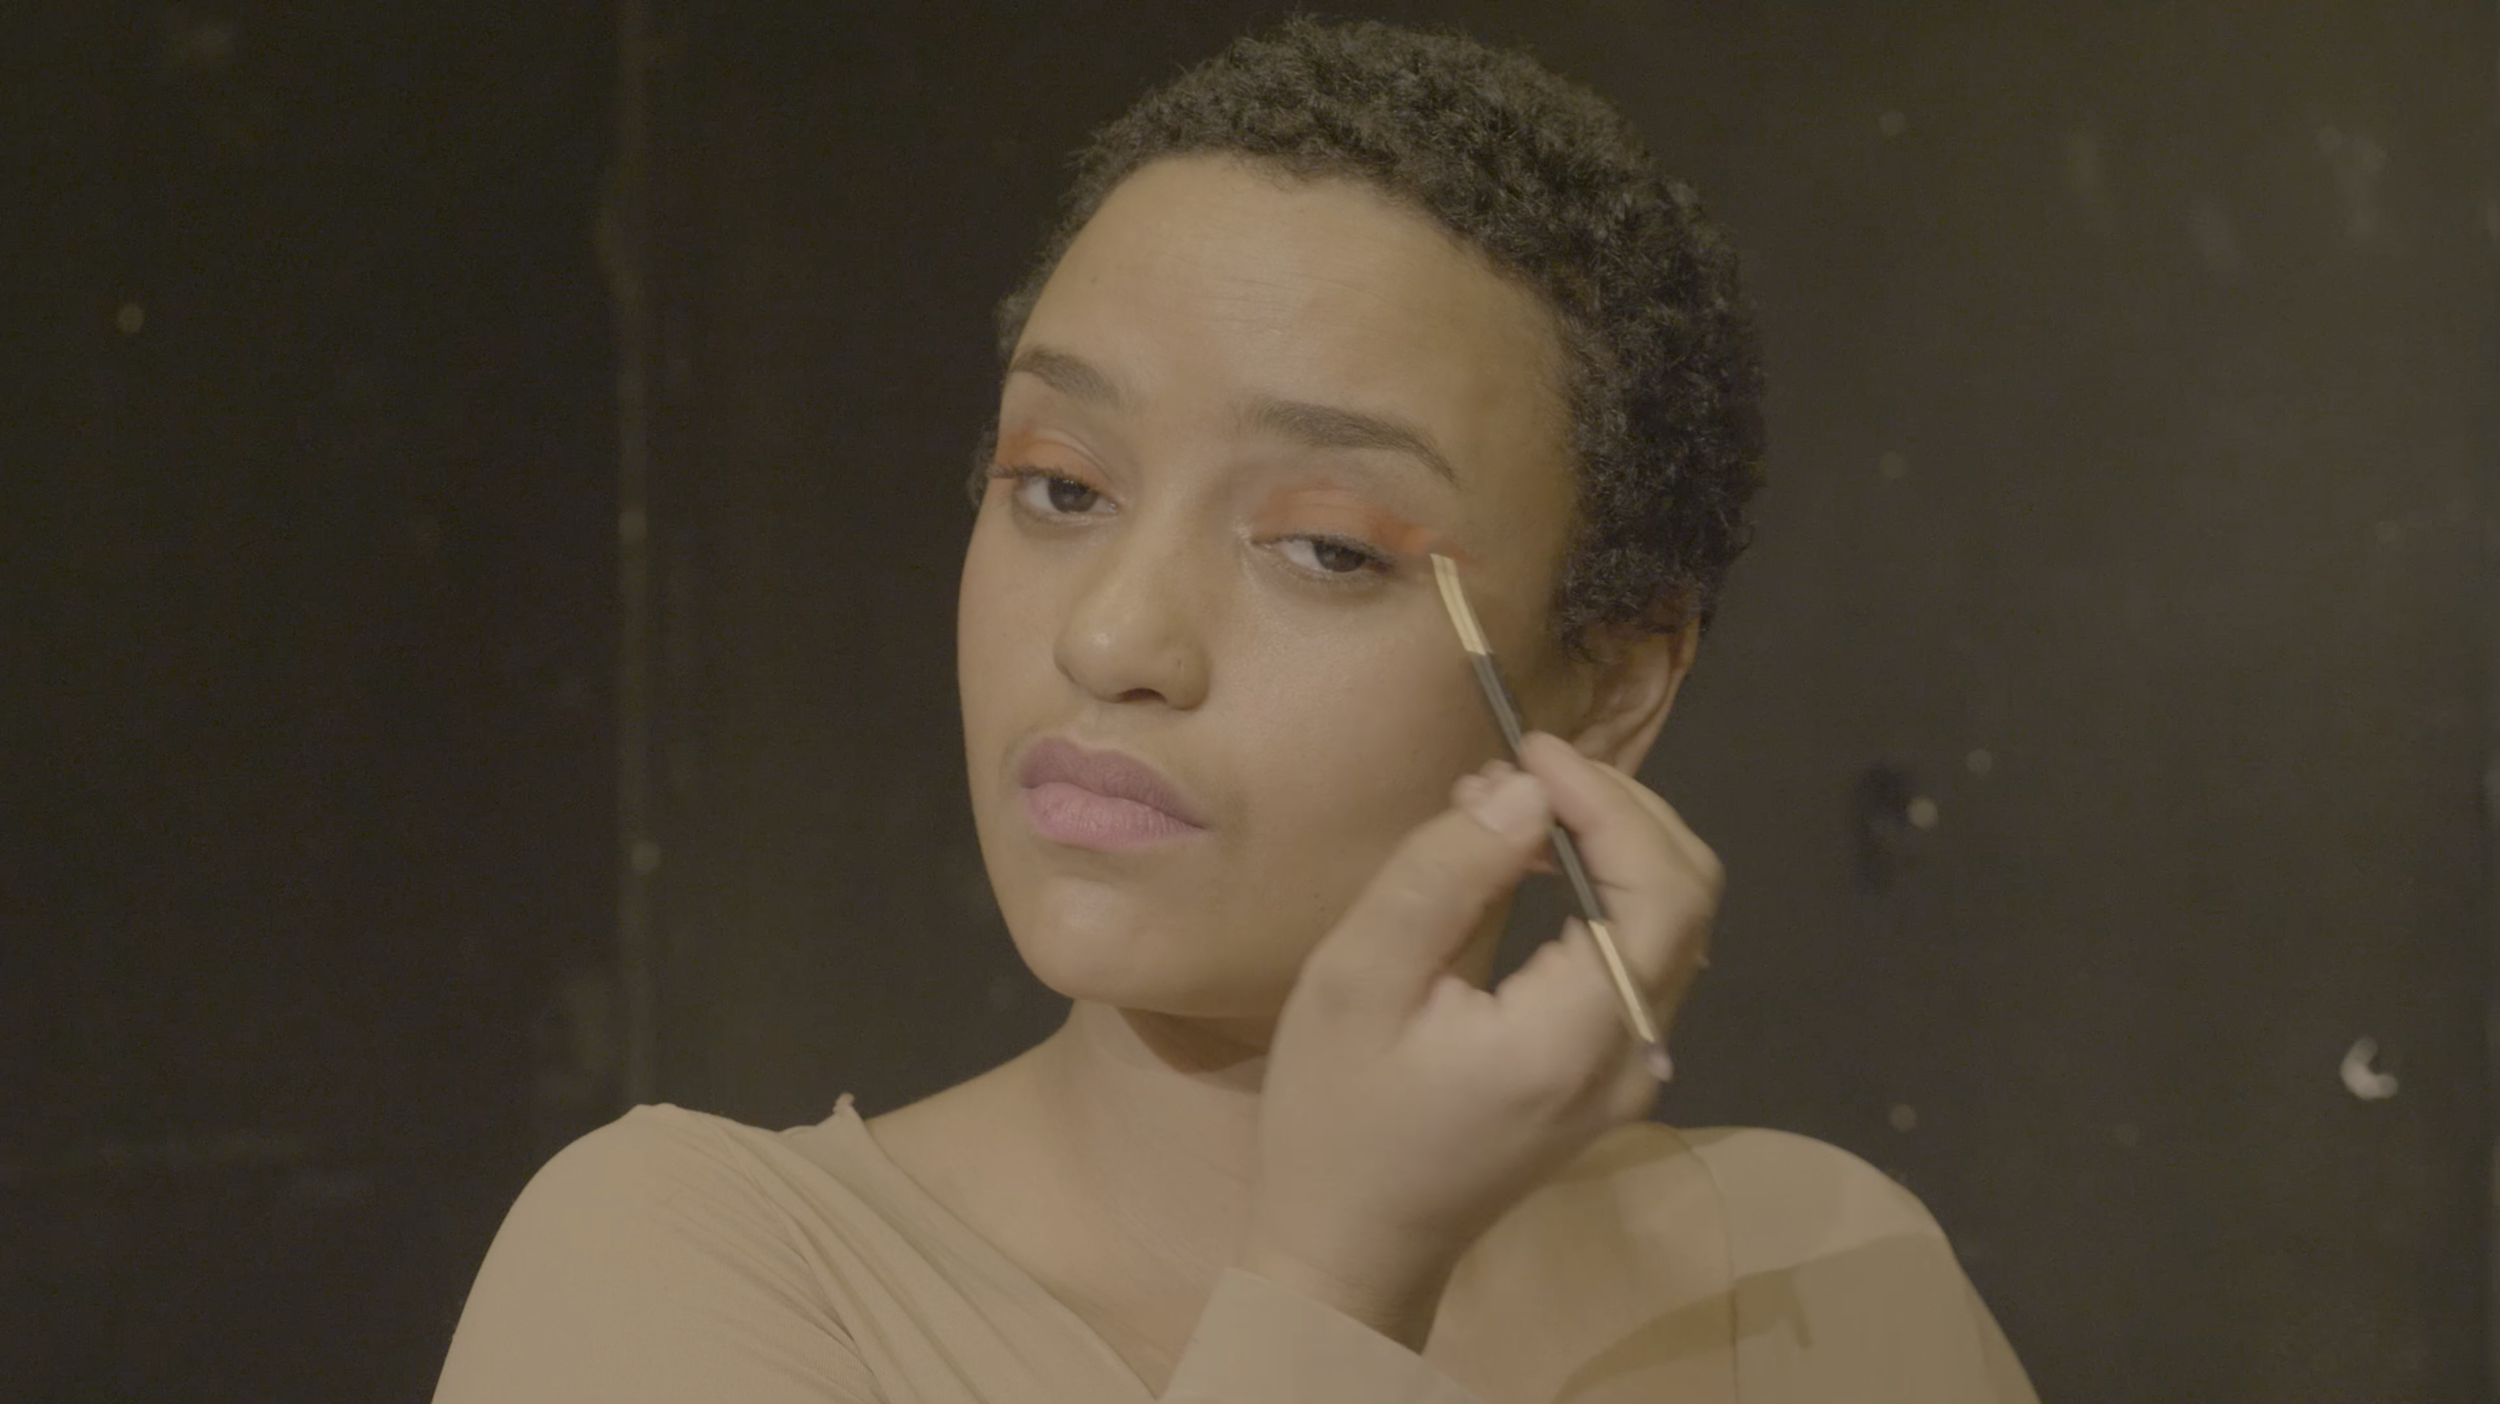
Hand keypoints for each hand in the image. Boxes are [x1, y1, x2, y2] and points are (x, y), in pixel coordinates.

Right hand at [1236, 731, 1719, 1347]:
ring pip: (1673, 923)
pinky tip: (1534, 866)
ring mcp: (1633, 1072)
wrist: (1353, 1247)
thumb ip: (1444, 876)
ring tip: (1518, 806)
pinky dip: (1604, 892)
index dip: (1608, 801)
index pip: (1657, 887)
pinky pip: (1641, 957)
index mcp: (1577, 1035)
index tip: (1531, 748)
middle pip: (1687, 895)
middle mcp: (1634, 1054)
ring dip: (1613, 845)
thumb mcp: (1359, 982)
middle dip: (1618, 811)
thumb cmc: (1337, 1120)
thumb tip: (1524, 791)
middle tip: (1526, 767)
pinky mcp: (1613, 1074)